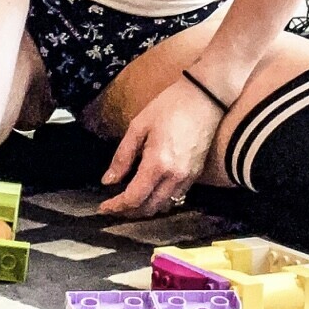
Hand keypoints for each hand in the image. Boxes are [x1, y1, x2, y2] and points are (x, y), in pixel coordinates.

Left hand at [98, 77, 222, 217]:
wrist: (205, 97)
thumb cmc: (170, 106)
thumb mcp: (139, 126)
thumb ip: (122, 156)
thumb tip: (108, 180)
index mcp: (158, 164)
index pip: (134, 198)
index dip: (116, 207)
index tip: (103, 207)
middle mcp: (175, 176)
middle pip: (149, 208)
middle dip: (129, 212)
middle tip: (113, 206)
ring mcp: (189, 177)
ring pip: (164, 206)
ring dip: (145, 209)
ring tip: (130, 201)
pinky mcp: (196, 174)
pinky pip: (176, 197)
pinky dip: (160, 200)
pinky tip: (150, 190)